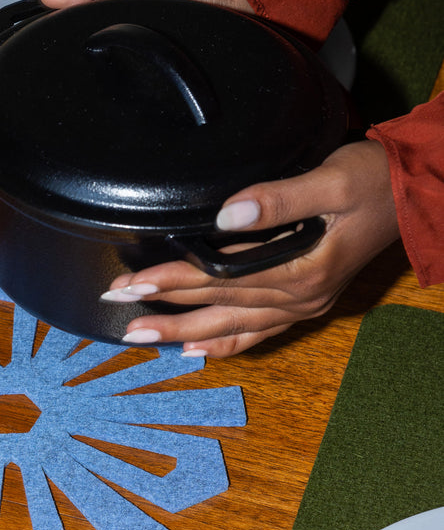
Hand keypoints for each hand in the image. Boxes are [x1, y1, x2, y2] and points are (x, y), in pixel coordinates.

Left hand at [101, 141, 400, 357]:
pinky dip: (225, 344)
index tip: (132, 282)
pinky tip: (195, 350)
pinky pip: (258, 333)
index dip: (171, 279)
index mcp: (301, 270)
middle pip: (217, 307)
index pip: (219, 279)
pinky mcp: (306, 303)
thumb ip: (279, 198)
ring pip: (231, 327)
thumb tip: (228, 213)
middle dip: (163, 308)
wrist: (419, 193)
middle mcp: (299, 297)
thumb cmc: (378, 181)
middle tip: (116, 308)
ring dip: (184, 332)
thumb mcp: (332, 178)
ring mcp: (303, 306)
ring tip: (141, 337)